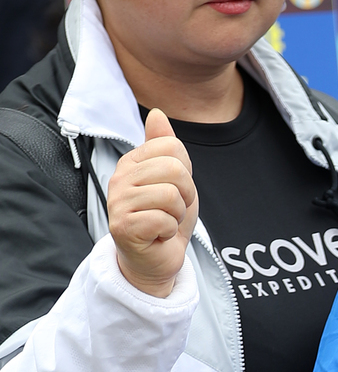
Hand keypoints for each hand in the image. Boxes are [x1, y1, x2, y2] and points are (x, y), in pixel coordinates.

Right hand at [107, 108, 197, 296]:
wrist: (157, 259)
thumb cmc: (165, 218)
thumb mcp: (175, 179)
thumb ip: (166, 147)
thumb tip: (157, 113)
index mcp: (133, 162)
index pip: (173, 147)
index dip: (186, 174)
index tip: (175, 191)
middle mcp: (120, 177)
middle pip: (175, 170)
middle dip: (185, 196)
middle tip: (171, 211)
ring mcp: (118, 201)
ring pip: (171, 195)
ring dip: (177, 215)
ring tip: (164, 222)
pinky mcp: (123, 226)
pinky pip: (163, 219)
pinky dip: (168, 231)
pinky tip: (157, 235)